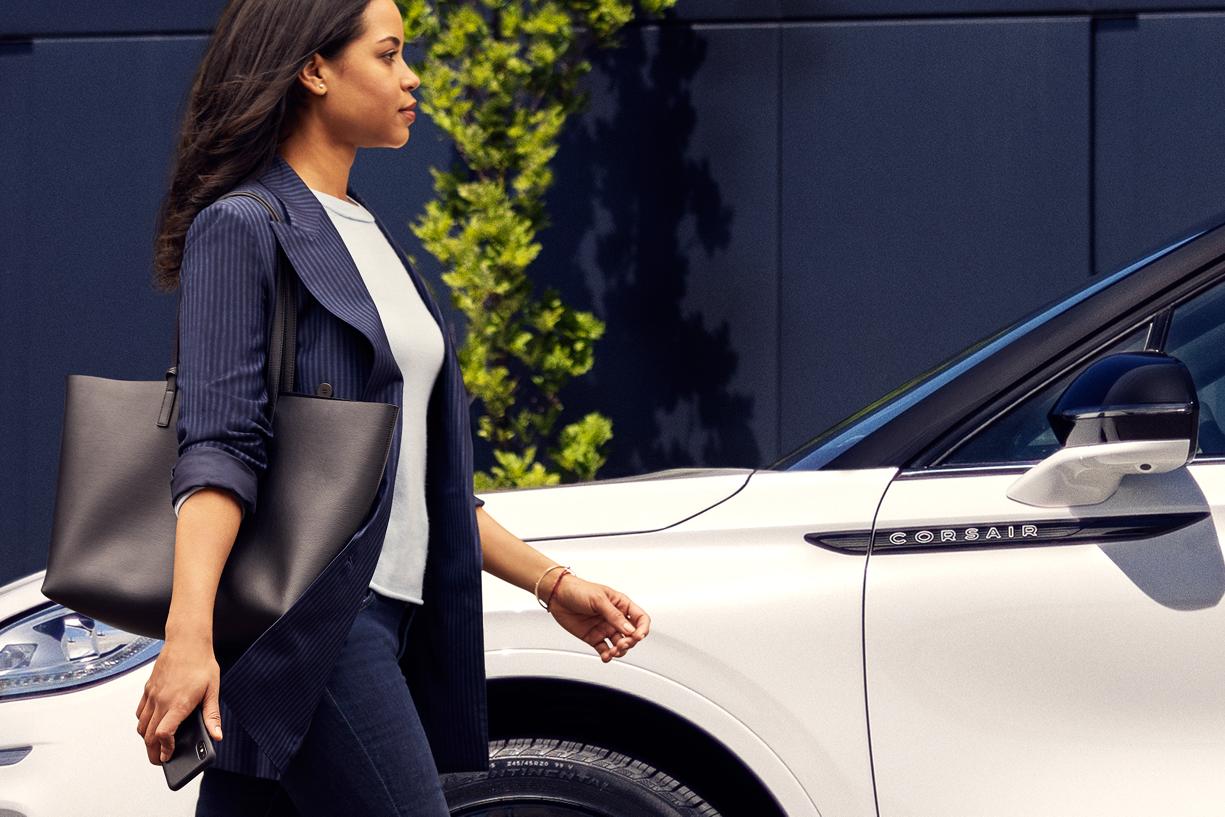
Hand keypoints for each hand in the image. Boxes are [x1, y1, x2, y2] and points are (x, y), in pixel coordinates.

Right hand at [135, 634, 222, 764]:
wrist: (187, 640)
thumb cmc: (201, 663)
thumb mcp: (213, 690)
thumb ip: (212, 715)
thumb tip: (217, 735)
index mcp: (178, 703)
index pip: (163, 735)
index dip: (165, 750)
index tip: (169, 757)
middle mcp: (161, 701)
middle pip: (149, 736)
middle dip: (153, 752)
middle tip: (161, 760)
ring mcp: (152, 695)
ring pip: (141, 726)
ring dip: (147, 739)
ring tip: (157, 746)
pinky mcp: (148, 689)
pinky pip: (140, 712)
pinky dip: (143, 723)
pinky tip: (152, 725)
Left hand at [545, 574, 650, 662]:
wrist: (557, 595)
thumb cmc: (578, 590)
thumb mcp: (599, 600)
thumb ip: (614, 616)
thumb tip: (629, 629)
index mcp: (621, 605)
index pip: (640, 618)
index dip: (642, 628)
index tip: (637, 636)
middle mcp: (615, 618)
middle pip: (631, 635)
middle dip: (630, 642)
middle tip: (622, 644)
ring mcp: (605, 628)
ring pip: (619, 644)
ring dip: (619, 650)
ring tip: (613, 651)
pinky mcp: (594, 637)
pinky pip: (604, 649)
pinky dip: (607, 655)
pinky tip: (606, 656)